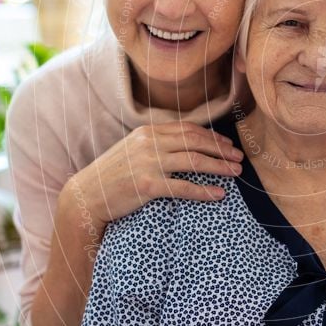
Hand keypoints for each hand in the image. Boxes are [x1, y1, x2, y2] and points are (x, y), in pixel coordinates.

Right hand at [62, 121, 242, 227]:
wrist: (86, 195)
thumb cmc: (112, 175)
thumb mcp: (133, 149)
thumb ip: (157, 143)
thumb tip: (185, 144)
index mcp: (148, 132)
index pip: (189, 130)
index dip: (212, 137)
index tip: (229, 145)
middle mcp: (150, 143)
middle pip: (196, 142)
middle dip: (222, 150)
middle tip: (239, 158)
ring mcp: (148, 163)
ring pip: (194, 161)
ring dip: (219, 167)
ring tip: (235, 172)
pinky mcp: (147, 184)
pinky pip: (183, 186)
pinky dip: (204, 190)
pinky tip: (219, 194)